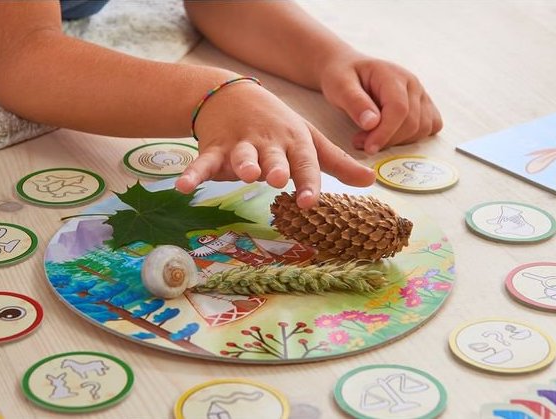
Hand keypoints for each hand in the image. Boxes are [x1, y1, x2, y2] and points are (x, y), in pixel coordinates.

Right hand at [175, 80, 374, 207]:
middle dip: (276, 166)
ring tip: (245, 173)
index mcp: (294, 141)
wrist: (233, 94)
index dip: (308, 181)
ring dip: (243, 163)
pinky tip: (183, 186)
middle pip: (273, 156)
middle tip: (278, 177)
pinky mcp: (215, 147)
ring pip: (241, 155)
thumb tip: (371, 181)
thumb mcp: (308, 139)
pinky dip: (193, 172)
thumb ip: (336, 163)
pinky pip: (204, 161)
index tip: (311, 201)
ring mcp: (240, 144)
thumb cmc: (278, 124)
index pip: (305, 162)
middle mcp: (269, 142)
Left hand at [320, 52, 442, 153]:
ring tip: (370, 137)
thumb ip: (355, 103)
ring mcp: (420, 94)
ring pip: (422, 128)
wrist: (347, 68)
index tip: (368, 147)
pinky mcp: (423, 105)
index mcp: (392, 75)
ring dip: (398, 141)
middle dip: (386, 139)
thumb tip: (372, 123)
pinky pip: (430, 127)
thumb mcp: (339, 85)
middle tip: (359, 142)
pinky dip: (412, 137)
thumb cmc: (342, 75)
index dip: (385, 133)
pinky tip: (390, 135)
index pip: (399, 109)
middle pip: (412, 122)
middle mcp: (412, 84)